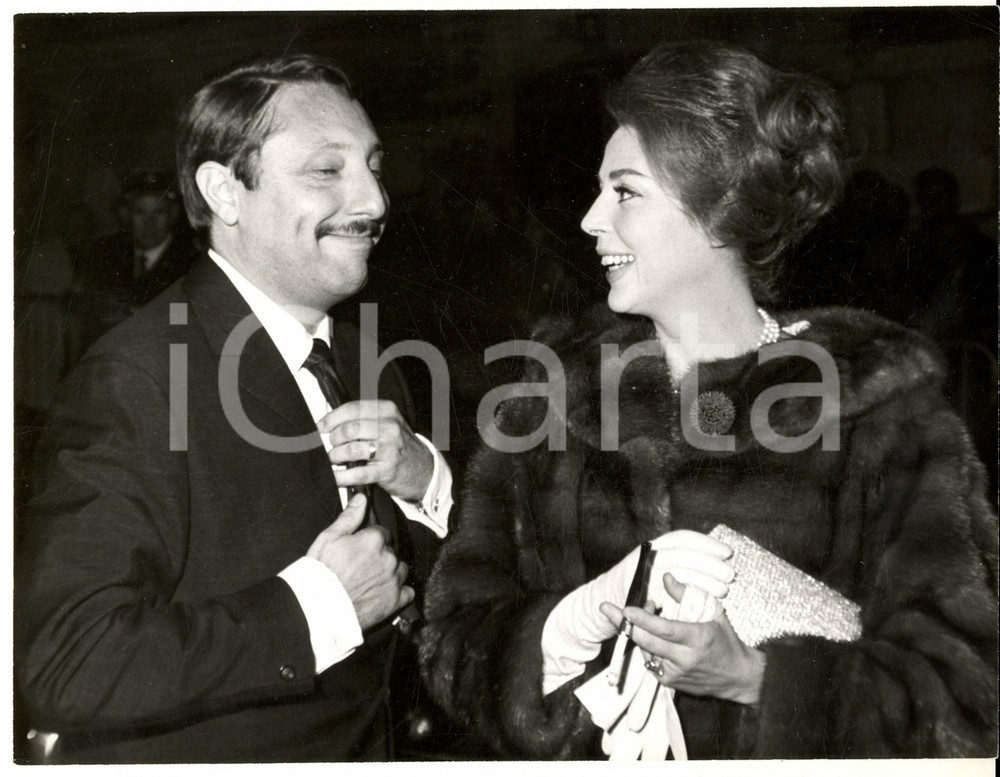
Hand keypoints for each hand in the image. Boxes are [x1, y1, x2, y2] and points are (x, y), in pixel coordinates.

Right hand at [306, 493, 413, 629]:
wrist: (318, 609)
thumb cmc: (320, 572)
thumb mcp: (328, 538)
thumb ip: (349, 517)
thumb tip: (362, 498)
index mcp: (374, 539)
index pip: (381, 533)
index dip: (370, 541)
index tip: (360, 550)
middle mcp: (388, 557)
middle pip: (391, 552)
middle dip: (380, 557)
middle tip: (362, 568)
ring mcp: (394, 580)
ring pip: (400, 570)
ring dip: (390, 573)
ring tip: (371, 581)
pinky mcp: (395, 601)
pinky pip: (407, 592)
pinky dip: (399, 592)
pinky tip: (384, 594)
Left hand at [318, 400, 432, 501]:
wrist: (425, 470)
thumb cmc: (401, 446)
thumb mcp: (389, 423)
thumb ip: (364, 419)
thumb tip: (330, 422)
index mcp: (387, 411)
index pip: (352, 409)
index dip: (331, 418)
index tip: (320, 426)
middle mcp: (390, 427)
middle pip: (349, 429)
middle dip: (333, 439)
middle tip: (331, 445)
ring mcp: (389, 449)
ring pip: (351, 449)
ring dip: (335, 456)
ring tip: (334, 459)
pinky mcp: (386, 471)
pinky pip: (356, 473)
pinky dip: (340, 476)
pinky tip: (335, 477)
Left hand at [541, 530, 732, 685]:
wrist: (737, 677)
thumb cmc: (725, 640)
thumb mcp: (713, 612)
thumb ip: (688, 595)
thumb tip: (667, 578)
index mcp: (698, 639)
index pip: (665, 629)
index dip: (643, 619)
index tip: (626, 609)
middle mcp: (685, 658)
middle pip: (646, 642)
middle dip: (624, 624)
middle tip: (607, 608)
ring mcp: (676, 673)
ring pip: (645, 650)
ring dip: (638, 632)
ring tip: (647, 614)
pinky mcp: (669, 683)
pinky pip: (649, 661)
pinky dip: (646, 646)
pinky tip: (653, 635)